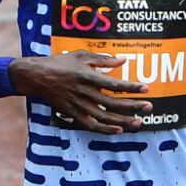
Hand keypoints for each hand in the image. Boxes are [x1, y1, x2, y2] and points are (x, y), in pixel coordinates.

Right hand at [9, 51, 150, 133]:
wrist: (37, 76)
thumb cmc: (60, 63)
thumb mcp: (81, 56)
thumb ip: (103, 59)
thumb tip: (123, 60)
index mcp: (87, 76)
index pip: (114, 84)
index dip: (131, 87)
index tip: (146, 89)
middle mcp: (84, 93)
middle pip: (113, 103)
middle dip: (133, 106)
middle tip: (149, 107)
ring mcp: (78, 105)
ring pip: (105, 117)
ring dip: (123, 121)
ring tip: (139, 122)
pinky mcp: (73, 114)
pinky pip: (91, 125)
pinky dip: (106, 130)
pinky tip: (119, 130)